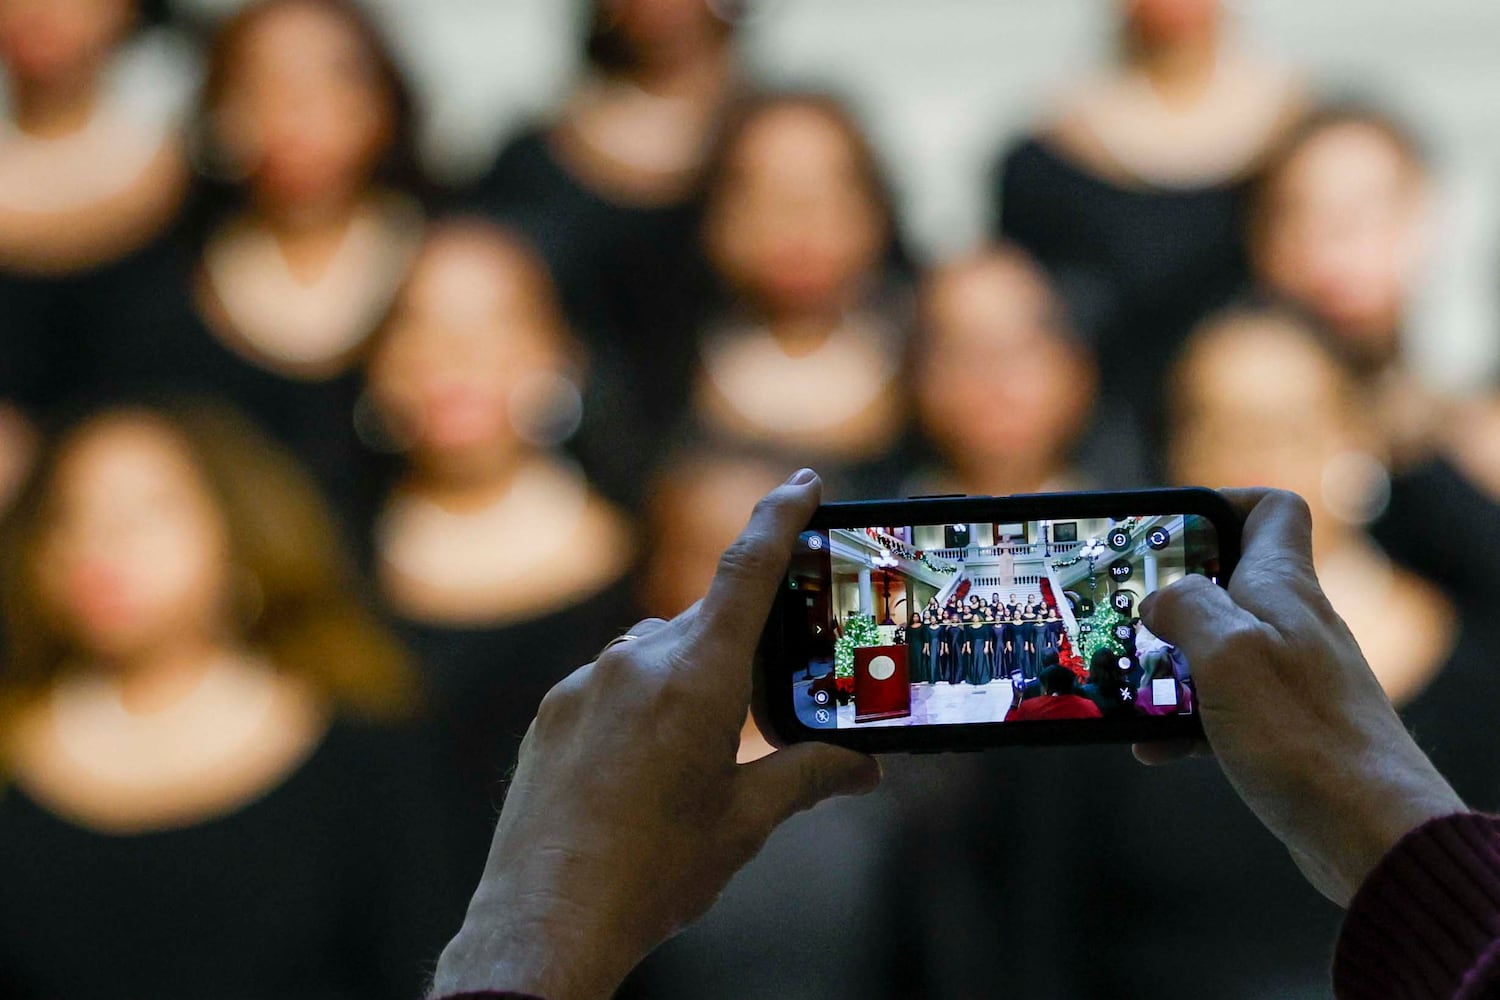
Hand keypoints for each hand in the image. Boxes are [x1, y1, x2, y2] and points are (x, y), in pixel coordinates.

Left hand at [430, 470, 880, 999]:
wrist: (545, 920)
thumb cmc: (652, 872)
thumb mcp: (744, 822)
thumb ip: (808, 777)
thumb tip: (865, 766)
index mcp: (697, 678)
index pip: (748, 570)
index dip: (780, 518)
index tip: (802, 482)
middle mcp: (637, 663)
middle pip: (705, 622)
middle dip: (739, 649)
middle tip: (762, 702)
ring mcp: (586, 684)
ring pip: (655, 654)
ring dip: (685, 680)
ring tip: (693, 758)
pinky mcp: (552, 710)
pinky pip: (610, 683)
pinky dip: (638, 705)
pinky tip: (639, 769)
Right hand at [1136, 489, 1464, 905]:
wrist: (1367, 830)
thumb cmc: (1301, 735)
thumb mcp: (1227, 652)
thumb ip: (1187, 607)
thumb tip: (1161, 598)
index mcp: (1283, 589)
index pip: (1271, 511)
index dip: (1222, 503)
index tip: (1169, 530)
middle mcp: (1292, 625)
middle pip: (1230, 579)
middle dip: (1170, 592)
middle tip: (1124, 610)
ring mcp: (1290, 678)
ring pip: (1217, 648)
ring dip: (1167, 661)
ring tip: (1126, 682)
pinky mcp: (1284, 729)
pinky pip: (1221, 707)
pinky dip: (1182, 719)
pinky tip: (1151, 746)